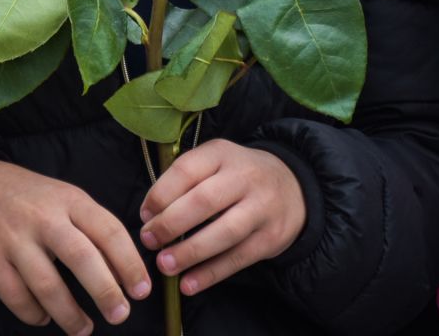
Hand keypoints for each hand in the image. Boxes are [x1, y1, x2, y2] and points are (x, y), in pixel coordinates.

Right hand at [0, 157, 151, 335]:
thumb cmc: (30, 198)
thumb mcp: (65, 200)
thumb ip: (93, 229)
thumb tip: (124, 271)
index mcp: (70, 200)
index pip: (108, 230)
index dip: (129, 263)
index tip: (141, 290)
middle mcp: (43, 218)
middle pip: (81, 257)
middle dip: (105, 291)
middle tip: (120, 315)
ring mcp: (14, 240)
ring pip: (47, 285)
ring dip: (70, 314)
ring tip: (84, 329)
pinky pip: (16, 297)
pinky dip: (34, 314)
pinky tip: (45, 318)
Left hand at [139, 140, 305, 296]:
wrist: (293, 187)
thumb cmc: (238, 177)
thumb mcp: (216, 163)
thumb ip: (186, 181)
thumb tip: (149, 215)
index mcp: (223, 153)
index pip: (187, 169)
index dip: (160, 194)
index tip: (144, 215)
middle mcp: (245, 177)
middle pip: (204, 201)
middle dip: (171, 224)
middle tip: (149, 240)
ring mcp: (262, 207)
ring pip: (224, 232)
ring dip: (190, 252)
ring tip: (164, 265)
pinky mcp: (271, 237)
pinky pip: (238, 258)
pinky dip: (210, 274)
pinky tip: (188, 284)